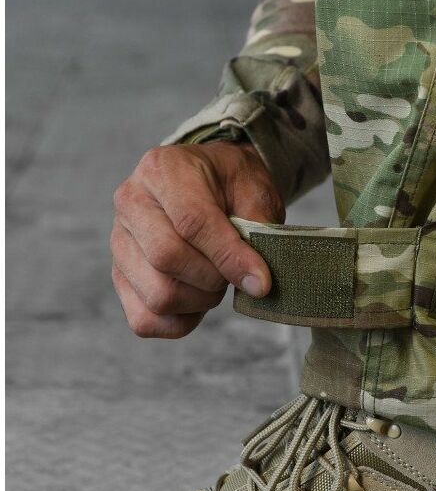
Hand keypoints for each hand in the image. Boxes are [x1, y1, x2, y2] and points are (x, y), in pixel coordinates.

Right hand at [111, 141, 283, 337]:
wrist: (210, 182)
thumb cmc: (232, 186)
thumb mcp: (254, 190)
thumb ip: (257, 229)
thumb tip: (256, 283)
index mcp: (162, 170)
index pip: (192, 222)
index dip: (229, 257)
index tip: (261, 281)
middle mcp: (130, 203)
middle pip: (167, 259)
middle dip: (214, 277)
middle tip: (234, 271)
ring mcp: (119, 242)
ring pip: (158, 295)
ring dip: (200, 300)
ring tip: (215, 280)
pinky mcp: (119, 277)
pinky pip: (145, 320)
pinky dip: (181, 320)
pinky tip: (198, 297)